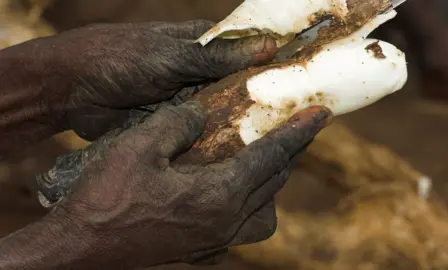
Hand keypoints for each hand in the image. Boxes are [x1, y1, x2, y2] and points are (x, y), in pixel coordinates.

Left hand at [23, 20, 275, 139]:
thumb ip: (216, 56)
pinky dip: (216, 142)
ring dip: (240, 125)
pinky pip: (202, 132)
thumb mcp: (172, 56)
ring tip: (272, 142)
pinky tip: (237, 156)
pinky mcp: (174, 122)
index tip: (302, 80)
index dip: (273, 63)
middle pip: (239, 86)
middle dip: (260, 101)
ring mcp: (187, 98)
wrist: (73, 89)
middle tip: (292, 120)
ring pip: (223, 112)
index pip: (247, 51)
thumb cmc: (120, 59)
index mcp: (201, 45)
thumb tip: (268, 46)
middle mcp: (199, 71)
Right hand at [48, 101, 330, 268]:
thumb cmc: (105, 197)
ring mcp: (213, 242)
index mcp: (219, 195)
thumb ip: (178, 123)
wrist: (78, 248)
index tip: (321, 114)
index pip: (272, 156)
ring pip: (264, 215)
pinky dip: (248, 210)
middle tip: (292, 131)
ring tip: (261, 163)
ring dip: (271, 187)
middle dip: (289, 154)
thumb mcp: (140, 145)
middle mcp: (225, 223)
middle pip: (274, 183)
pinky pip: (241, 231)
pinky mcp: (199, 252)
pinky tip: (230, 195)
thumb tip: (200, 115)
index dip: (298, 132)